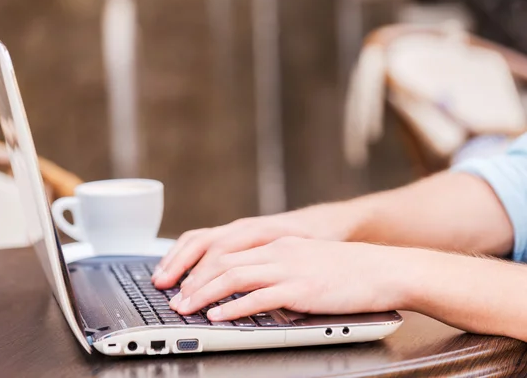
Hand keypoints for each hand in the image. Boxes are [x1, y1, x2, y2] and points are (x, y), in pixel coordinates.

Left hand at [168, 237, 409, 320]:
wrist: (385, 269)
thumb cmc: (349, 270)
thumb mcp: (307, 260)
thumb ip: (279, 268)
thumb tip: (255, 288)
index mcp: (277, 244)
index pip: (227, 250)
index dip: (199, 266)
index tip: (182, 281)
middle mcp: (278, 251)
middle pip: (223, 261)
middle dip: (193, 281)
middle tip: (174, 299)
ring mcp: (289, 268)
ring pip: (234, 276)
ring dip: (204, 294)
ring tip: (186, 309)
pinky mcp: (301, 289)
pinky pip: (258, 298)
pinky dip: (233, 308)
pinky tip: (217, 316)